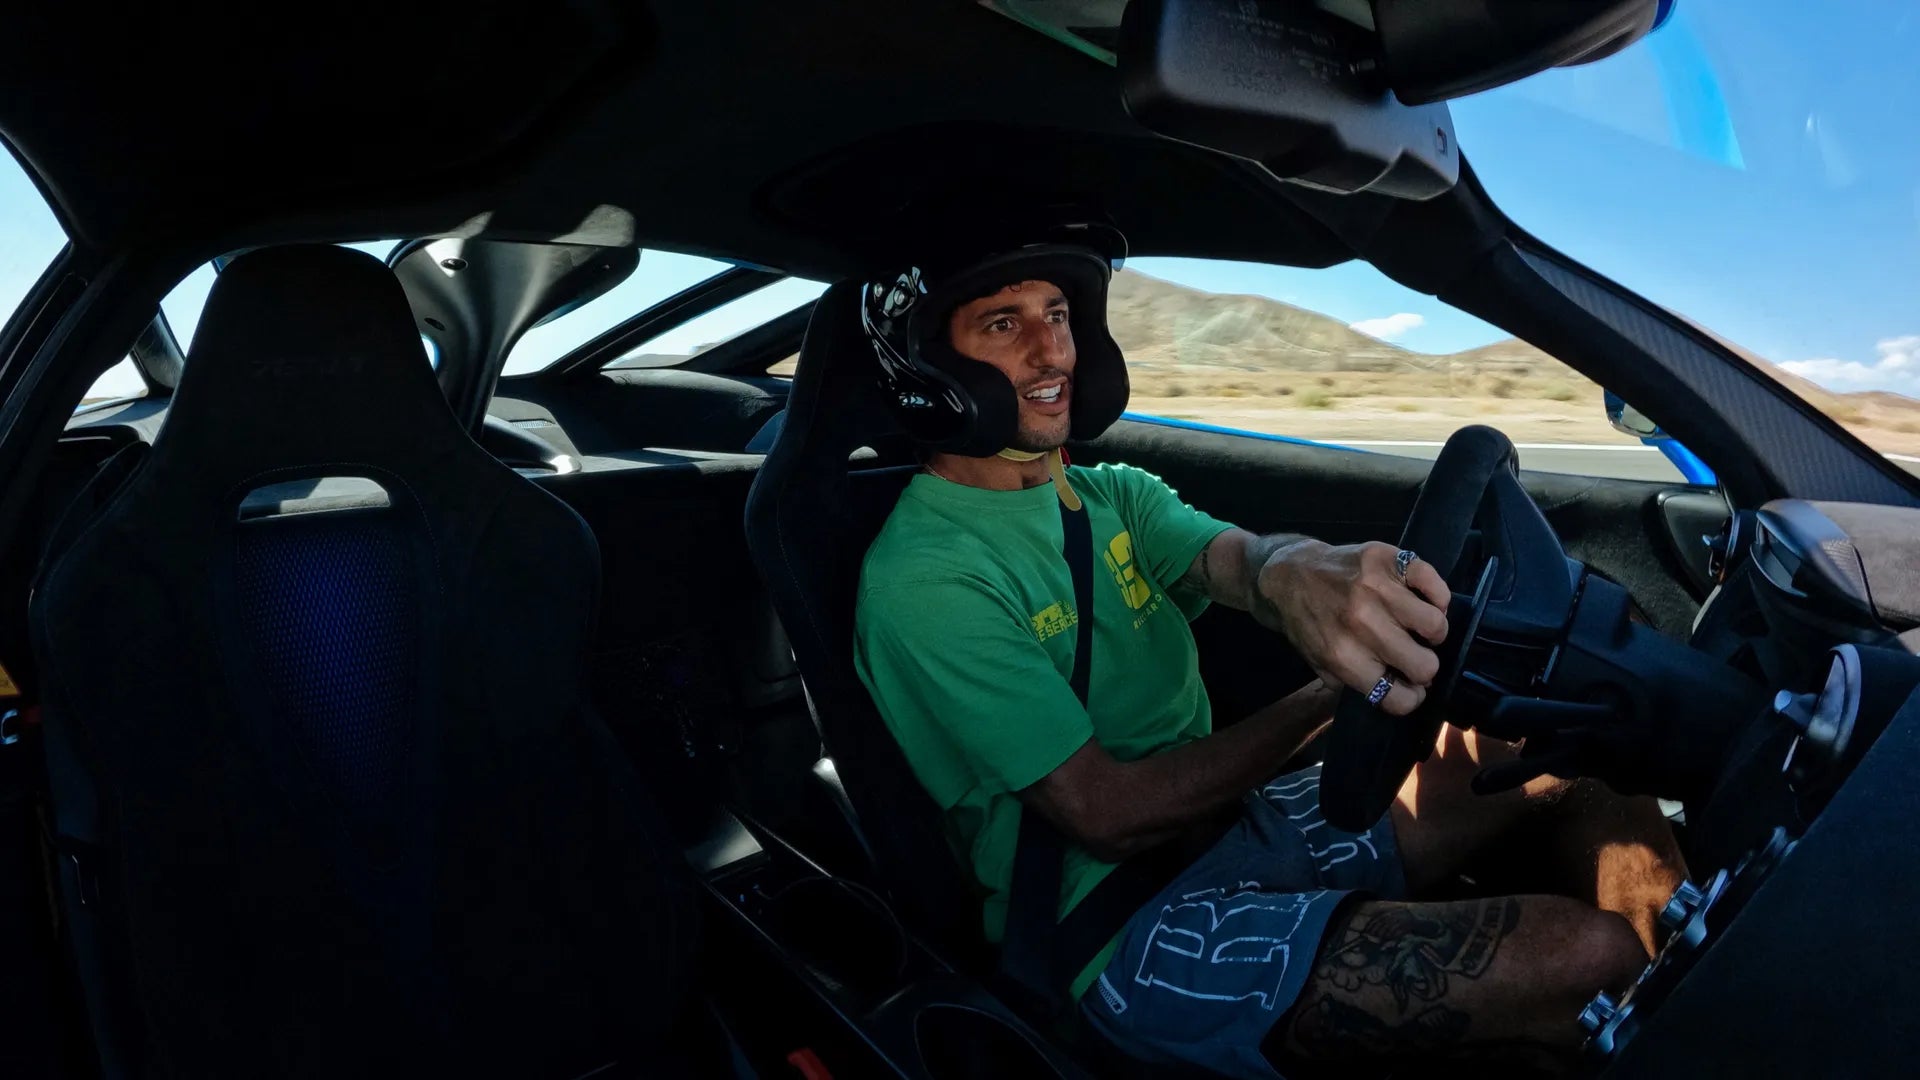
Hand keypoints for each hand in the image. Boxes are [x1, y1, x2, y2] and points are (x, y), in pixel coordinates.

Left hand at [1250, 540, 1449, 715]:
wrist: (1289, 575)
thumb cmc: (1307, 622)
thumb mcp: (1320, 664)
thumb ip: (1356, 684)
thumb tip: (1404, 693)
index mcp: (1343, 655)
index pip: (1399, 698)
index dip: (1410, 697)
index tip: (1410, 687)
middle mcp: (1362, 622)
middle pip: (1425, 665)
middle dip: (1423, 666)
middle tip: (1413, 655)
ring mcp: (1377, 587)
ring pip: (1436, 624)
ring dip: (1432, 632)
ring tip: (1418, 628)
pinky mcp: (1389, 558)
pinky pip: (1435, 584)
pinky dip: (1438, 597)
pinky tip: (1423, 602)